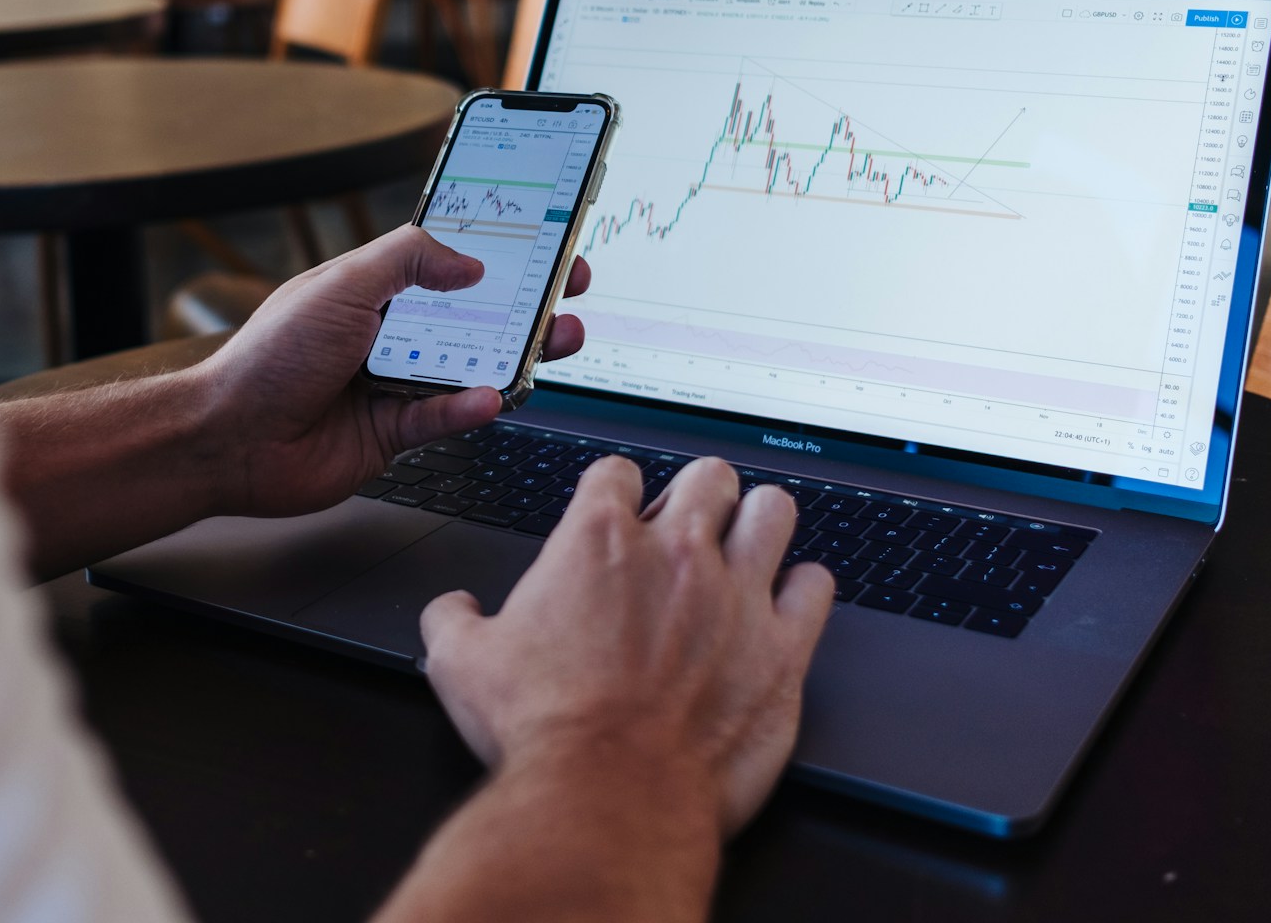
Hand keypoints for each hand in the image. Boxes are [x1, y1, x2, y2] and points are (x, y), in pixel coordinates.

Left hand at [193, 225, 589, 519]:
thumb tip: (468, 262)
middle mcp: (389, 334)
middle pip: (474, 315)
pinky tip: (489, 397)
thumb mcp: (342, 284)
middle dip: (527, 303)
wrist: (228, 439)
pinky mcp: (393, 434)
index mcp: (374, 289)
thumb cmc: (269, 356)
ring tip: (556, 341)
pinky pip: (445, 419)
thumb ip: (407, 260)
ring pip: (471, 368)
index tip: (545, 241)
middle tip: (571, 291)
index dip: (497, 251)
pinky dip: (469, 408)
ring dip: (516, 355)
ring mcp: (393, 384)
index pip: (448, 261)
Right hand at [419, 457, 835, 834]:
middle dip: (698, 495)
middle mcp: (676, 553)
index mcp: (599, 541)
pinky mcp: (783, 649)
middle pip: (708, 475)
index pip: (619, 471)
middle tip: (686, 529)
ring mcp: (737, 595)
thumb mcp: (461, 666)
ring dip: (759, 525)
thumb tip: (453, 612)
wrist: (607, 798)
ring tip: (746, 548)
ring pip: (774, 510)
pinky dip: (804, 590)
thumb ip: (454, 621)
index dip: (616, 491)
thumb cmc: (544, 732)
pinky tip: (786, 605)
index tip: (617, 513)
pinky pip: (817, 586)